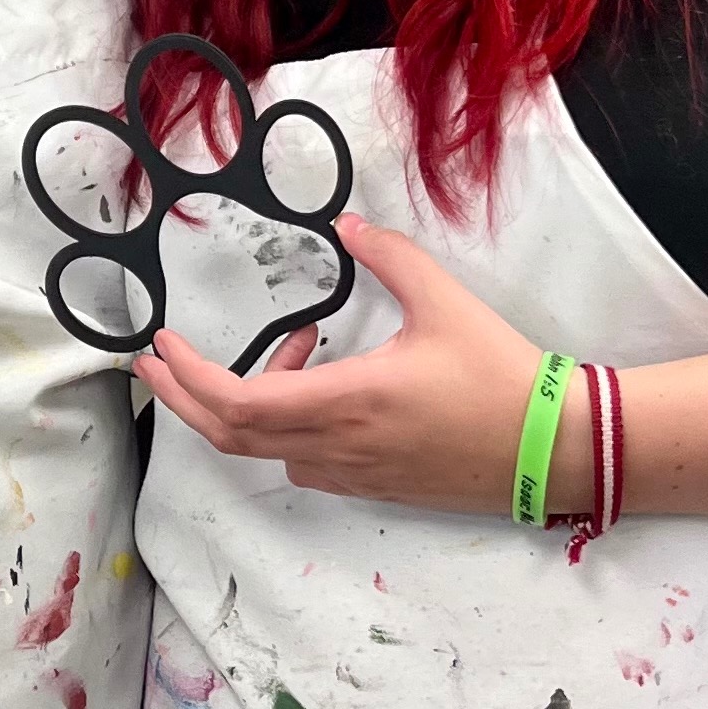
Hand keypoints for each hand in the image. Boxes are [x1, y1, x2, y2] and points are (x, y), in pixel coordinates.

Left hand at [134, 215, 548, 515]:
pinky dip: (285, 425)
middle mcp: (340, 446)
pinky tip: (323, 384)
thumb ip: (389, 256)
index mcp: (347, 402)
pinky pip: (302, 462)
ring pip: (266, 451)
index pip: (237, 402)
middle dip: (181, 398)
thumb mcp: (443, 301)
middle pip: (229, 437)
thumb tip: (346, 223)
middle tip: (155, 362)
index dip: (188, 376)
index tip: (162, 343)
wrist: (552, 447)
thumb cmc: (501, 375)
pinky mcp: (375, 485)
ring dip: (249, 404)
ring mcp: (355, 473)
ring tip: (293, 348)